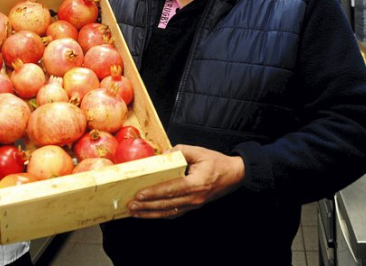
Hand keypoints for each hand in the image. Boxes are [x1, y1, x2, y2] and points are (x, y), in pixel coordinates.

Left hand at [127, 144, 244, 218]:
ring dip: (150, 213)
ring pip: (169, 212)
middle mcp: (195, 197)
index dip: (154, 193)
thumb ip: (179, 151)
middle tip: (130, 205)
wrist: (234, 175)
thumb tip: (163, 155)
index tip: (139, 194)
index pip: (171, 189)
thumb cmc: (217, 162)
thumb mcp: (199, 151)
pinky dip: (160, 214)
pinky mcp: (193, 206)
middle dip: (147, 206)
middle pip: (167, 204)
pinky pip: (175, 213)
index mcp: (196, 183)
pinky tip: (148, 214)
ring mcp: (194, 204)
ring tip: (134, 212)